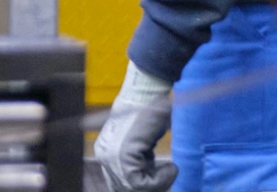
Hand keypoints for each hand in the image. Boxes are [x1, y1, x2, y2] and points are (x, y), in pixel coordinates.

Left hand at [93, 62, 175, 191]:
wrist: (149, 94)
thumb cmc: (150, 112)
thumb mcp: (139, 141)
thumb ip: (139, 159)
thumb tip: (147, 178)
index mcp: (105, 151)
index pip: (120, 182)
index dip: (144, 184)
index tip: (161, 174)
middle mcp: (104, 156)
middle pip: (126, 187)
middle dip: (151, 185)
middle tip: (168, 175)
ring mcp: (111, 157)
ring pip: (135, 188)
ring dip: (159, 183)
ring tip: (171, 170)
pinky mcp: (124, 156)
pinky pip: (142, 183)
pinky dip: (161, 180)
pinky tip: (172, 168)